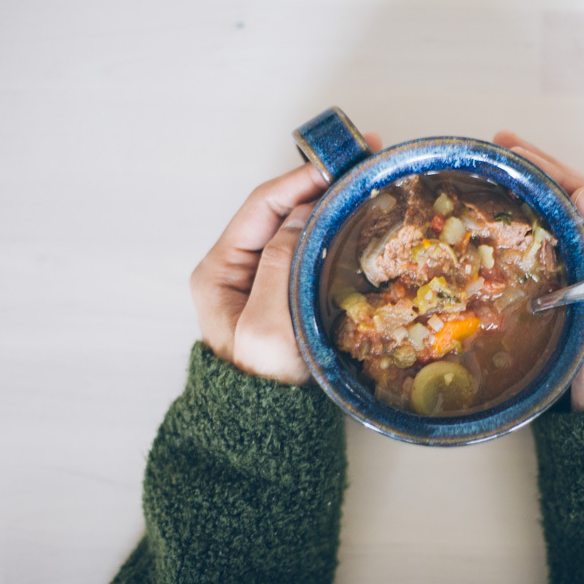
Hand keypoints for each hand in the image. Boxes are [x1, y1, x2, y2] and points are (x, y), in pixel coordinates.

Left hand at [190, 133, 382, 383]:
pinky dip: (331, 225)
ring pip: (296, 224)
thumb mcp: (268, 322)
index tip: (334, 166)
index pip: (261, 208)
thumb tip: (304, 213)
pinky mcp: (287, 286)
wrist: (271, 423)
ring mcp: (262, 275)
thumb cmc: (265, 377)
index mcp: (220, 269)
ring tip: (364, 179)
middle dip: (317, 182)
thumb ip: (281, 264)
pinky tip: (355, 214)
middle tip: (361, 160)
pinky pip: (308, 245)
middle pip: (279, 209)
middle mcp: (237, 264)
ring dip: (327, 200)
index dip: (298, 181)